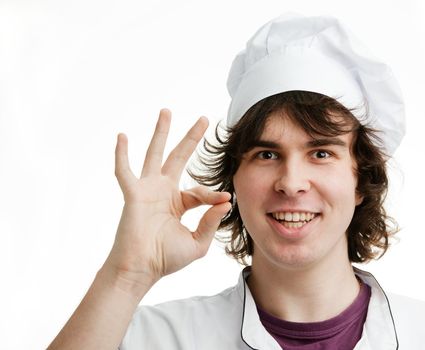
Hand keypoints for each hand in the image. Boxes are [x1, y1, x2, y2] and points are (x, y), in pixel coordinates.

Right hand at [106, 109, 230, 287]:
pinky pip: (125, 171)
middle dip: (191, 138)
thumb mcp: (197, 243)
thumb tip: (226, 201)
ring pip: (154, 154)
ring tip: (166, 112)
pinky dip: (122, 155)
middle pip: (178, 157)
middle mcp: (163, 191)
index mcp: (178, 203)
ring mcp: (148, 190)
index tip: (226, 198)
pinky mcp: (133, 194)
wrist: (142, 270)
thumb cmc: (166, 259)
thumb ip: (211, 222)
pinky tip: (122, 136)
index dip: (213, 195)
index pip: (199, 191)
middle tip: (204, 119)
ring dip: (160, 133)